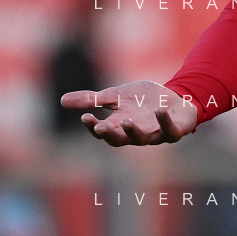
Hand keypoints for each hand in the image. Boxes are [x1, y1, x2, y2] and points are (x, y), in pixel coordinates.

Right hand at [61, 80, 197, 145]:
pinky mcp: (174, 131)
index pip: (103, 131)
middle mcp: (135, 134)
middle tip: (101, 126)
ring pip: (143, 138)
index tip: (86, 116)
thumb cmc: (143, 100)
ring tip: (126, 120)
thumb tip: (61, 100)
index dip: (93, 126)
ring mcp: (155, 134)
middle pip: (119, 139)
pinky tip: (160, 110)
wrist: (175, 98)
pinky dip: (164, 121)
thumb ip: (93, 99)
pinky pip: (169, 130)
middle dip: (110, 134)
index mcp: (119, 125)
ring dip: (133, 131)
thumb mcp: (116, 95)